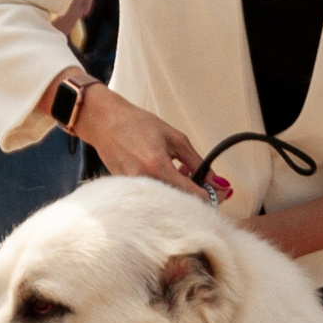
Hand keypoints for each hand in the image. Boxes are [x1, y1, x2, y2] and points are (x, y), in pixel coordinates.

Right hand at [74, 80, 206, 191]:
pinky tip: (167, 172)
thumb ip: (197, 162)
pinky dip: (167, 188)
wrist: (103, 120)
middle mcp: (143, 182)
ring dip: (182, 190)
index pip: (194, 196)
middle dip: (198, 194)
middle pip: (182, 203)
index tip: (220, 191)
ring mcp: (133, 188)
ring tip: (182, 169)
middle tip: (204, 180)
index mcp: (157, 167)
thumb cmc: (136, 124)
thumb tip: (217, 181)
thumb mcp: (174, 138)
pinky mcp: (127, 190)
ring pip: (169, 201)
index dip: (212, 196)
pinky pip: (155, 197)